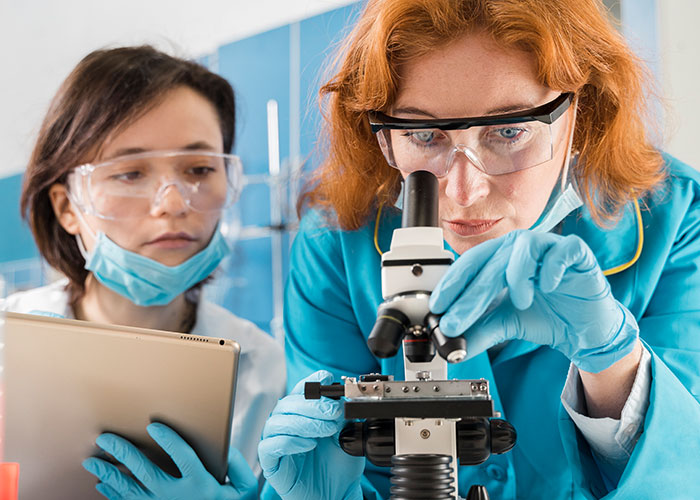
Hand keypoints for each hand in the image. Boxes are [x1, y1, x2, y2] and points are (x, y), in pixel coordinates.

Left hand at [82, 423, 256, 499]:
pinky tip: (102, 484)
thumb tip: (224, 446)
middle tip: (106, 438)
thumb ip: (236, 465)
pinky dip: (114, 495)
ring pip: (131, 491)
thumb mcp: (244, 488)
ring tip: (92, 461)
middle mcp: (178, 497)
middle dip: (124, 453)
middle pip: (146, 472)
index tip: (154, 425)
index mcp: (202, 485)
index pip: (183, 456)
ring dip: (109, 475)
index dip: (168, 439)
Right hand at [258, 370, 363, 499]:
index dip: (312, 383)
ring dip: (304, 422)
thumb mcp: (347, 435)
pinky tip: (309, 445)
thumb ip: (344, 416)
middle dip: (314, 405)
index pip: (300, 389)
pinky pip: (270, 446)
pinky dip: (290, 442)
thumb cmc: (338, 466)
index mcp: (302, 413)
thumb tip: (344, 397)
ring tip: (326, 430)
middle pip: (288, 403)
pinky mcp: (271, 463)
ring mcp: (276, 442)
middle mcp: (286, 424)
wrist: (336, 494)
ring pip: (277, 421)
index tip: (328, 381)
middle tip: (335, 412)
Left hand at [430, 230, 638, 372]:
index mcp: (500, 257)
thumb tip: (451, 345)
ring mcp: (548, 247)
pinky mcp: (577, 254)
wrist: (585, 330)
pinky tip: (546, 288)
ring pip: (523, 248)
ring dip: (516, 276)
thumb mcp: (505, 324)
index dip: (452, 284)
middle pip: (490, 262)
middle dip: (470, 295)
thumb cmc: (546, 316)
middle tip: (457, 322)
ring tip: (519, 302)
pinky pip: (561, 251)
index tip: (437, 307)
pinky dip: (551, 269)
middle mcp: (520, 247)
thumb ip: (478, 331)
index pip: (469, 264)